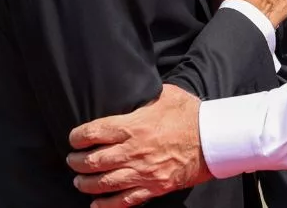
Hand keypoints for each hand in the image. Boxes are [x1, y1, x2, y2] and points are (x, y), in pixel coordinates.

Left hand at [67, 84, 205, 206]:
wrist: (214, 140)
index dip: (77, 137)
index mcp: (133, 126)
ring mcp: (142, 172)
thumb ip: (146, 95)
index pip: (93, 133)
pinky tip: (96, 204)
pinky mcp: (153, 187)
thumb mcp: (167, 95)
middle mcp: (133, 151)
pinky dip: (107, 204)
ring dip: (86, 183)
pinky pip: (124, 201)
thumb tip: (135, 89)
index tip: (73, 139)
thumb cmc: (192, 115)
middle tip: (72, 160)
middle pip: (93, 160)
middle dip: (76, 162)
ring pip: (104, 183)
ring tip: (80, 181)